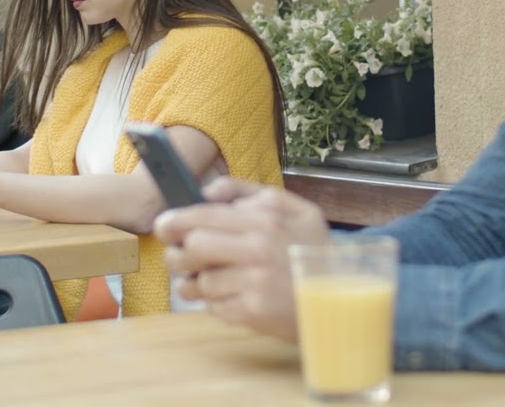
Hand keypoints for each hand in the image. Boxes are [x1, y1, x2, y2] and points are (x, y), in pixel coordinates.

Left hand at [154, 178, 330, 341]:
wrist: (341, 300)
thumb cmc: (311, 253)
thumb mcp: (296, 210)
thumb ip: (251, 193)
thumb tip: (208, 191)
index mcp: (266, 221)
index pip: (204, 216)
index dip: (176, 220)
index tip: (163, 226)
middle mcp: (258, 250)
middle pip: (192, 248)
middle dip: (178, 253)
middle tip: (179, 256)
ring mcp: (255, 284)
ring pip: (200, 281)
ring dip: (197, 283)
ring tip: (209, 280)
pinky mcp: (252, 313)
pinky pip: (213, 306)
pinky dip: (216, 303)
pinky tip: (233, 297)